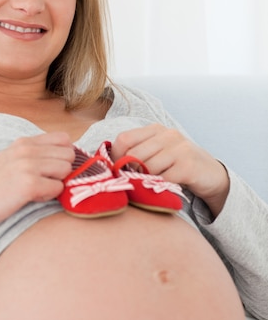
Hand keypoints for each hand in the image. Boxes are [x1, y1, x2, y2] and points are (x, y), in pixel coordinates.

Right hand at [0, 132, 74, 272]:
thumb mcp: (10, 160)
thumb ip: (33, 154)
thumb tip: (65, 158)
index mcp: (23, 142)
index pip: (64, 139)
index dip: (64, 155)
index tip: (53, 169)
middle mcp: (27, 150)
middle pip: (69, 155)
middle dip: (62, 172)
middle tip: (43, 182)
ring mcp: (27, 166)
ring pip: (66, 170)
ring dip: (55, 184)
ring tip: (35, 190)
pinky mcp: (28, 185)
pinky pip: (57, 189)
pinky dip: (48, 197)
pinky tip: (29, 198)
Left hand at [111, 124, 229, 215]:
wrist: (211, 175)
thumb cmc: (178, 166)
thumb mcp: (157, 153)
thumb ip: (137, 154)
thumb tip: (108, 166)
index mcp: (155, 129)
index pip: (124, 139)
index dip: (115, 158)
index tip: (117, 171)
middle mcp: (167, 135)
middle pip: (133, 155)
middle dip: (128, 172)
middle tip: (132, 183)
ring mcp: (179, 149)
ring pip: (146, 168)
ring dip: (144, 181)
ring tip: (149, 186)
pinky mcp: (188, 166)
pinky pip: (162, 180)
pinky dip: (158, 188)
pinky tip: (162, 189)